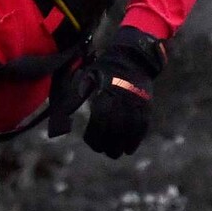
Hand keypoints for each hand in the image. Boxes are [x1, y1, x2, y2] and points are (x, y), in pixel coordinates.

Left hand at [82, 27, 166, 158]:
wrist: (131, 57)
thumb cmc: (103, 69)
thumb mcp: (86, 77)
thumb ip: (76, 97)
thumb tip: (65, 117)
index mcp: (105, 92)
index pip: (100, 120)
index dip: (94, 135)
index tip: (90, 142)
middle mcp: (122, 99)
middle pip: (116, 129)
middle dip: (109, 144)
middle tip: (103, 151)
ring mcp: (136, 103)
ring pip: (130, 130)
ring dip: (122, 145)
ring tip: (115, 153)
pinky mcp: (146, 105)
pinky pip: (143, 126)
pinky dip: (137, 140)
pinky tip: (130, 149)